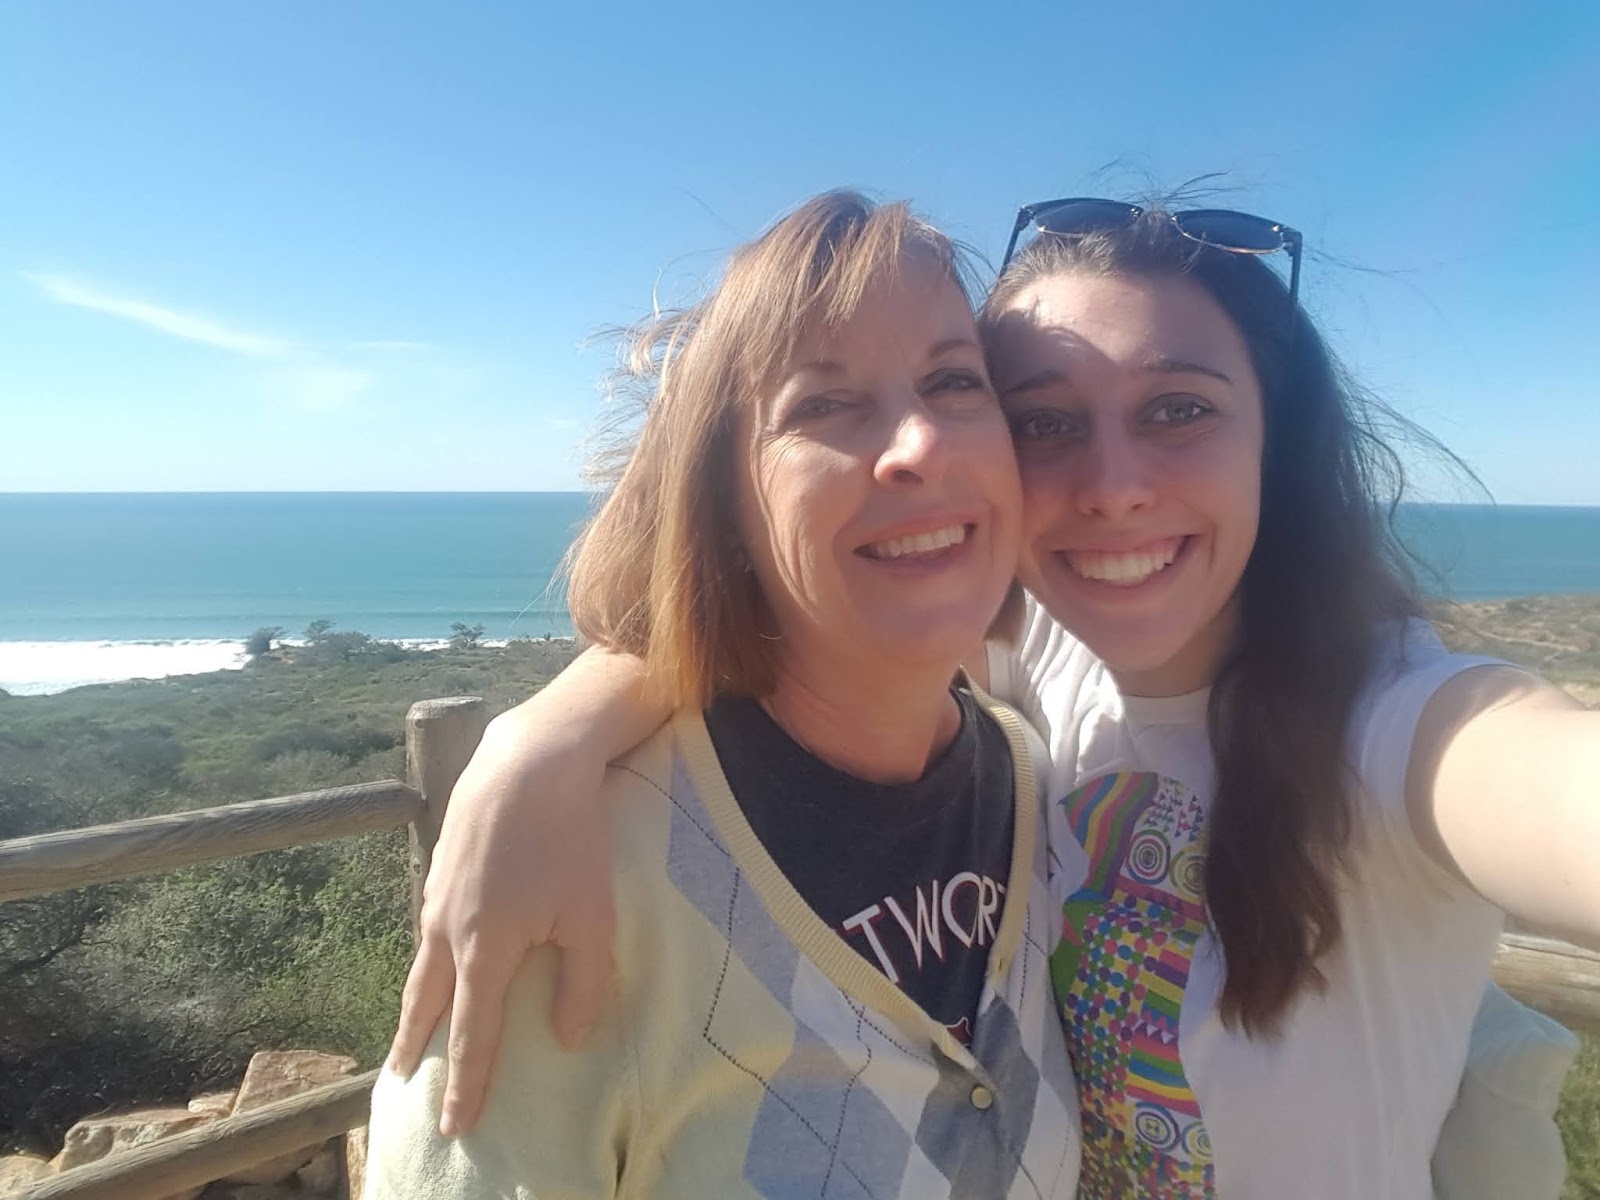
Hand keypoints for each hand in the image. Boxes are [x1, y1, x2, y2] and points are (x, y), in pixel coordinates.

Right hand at [385, 712, 617, 1136]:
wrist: (531, 756)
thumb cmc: (569, 835)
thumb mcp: (592, 914)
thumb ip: (583, 982)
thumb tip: (568, 1038)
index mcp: (483, 948)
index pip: (472, 1033)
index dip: (465, 1082)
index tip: (455, 1124)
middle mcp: (447, 926)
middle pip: (427, 1003)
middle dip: (416, 1047)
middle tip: (401, 1083)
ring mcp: (438, 891)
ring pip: (423, 960)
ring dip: (418, 1000)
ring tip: (414, 1026)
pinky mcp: (442, 861)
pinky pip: (429, 922)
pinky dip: (428, 953)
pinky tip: (436, 951)